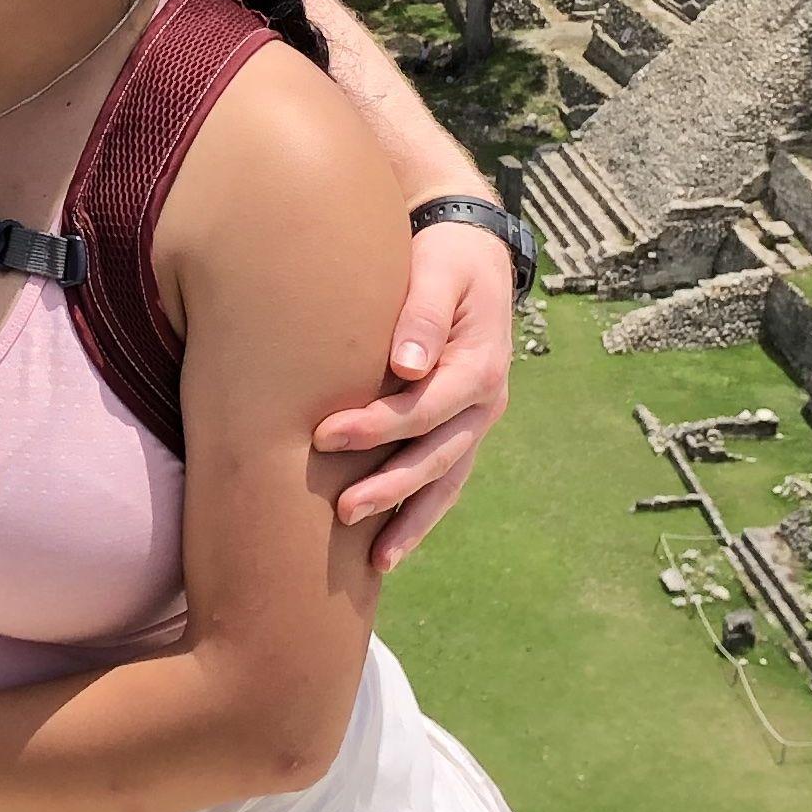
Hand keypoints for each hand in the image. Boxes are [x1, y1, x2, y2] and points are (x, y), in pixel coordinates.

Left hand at [311, 216, 514, 574]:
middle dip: (390, 488)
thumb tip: (408, 366)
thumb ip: (422, 313)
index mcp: (479, 366)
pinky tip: (389, 548)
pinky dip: (419, 515)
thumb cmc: (444, 259)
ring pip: (446, 481)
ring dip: (411, 520)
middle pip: (437, 456)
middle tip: (341, 512)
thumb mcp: (438, 271)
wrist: (469, 251)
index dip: (377, 426)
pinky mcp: (459, 428)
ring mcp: (475, 421)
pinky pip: (443, 479)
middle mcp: (485, 403)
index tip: (325, 436)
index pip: (425, 408)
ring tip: (375, 560)